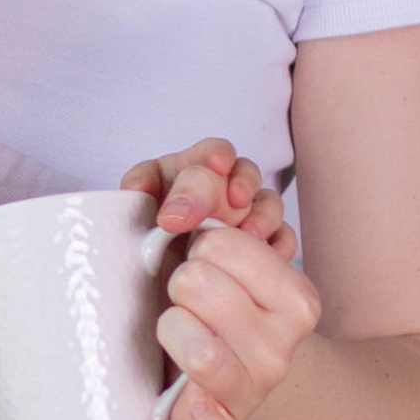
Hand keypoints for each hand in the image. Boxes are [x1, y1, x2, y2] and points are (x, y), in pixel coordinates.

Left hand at [122, 137, 296, 261]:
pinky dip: (279, 244)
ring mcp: (250, 213)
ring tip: (250, 233)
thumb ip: (141, 186)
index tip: (217, 165)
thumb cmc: (153, 224)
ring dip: (262, 216)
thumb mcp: (141, 201)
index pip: (215, 150)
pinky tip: (271, 255)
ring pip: (268, 203)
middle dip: (242, 184)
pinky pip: (282, 238)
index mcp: (198, 167)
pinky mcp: (264, 242)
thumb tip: (137, 188)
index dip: (218, 155)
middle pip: (246, 174)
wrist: (159, 268)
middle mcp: (228, 185)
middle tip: (235, 202)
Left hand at [155, 221, 320, 419]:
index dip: (199, 246)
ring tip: (180, 332)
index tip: (206, 260)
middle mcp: (281, 350)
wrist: (255, 383)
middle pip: (196, 285)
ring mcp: (254, 393)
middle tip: (188, 299)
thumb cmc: (231, 312)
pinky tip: (200, 416)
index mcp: (296, 302)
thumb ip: (220, 224)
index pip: (218, 244)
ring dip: (173, 333)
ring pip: (198, 350)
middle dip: (179, 284)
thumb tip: (178, 212)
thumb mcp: (242, 266)